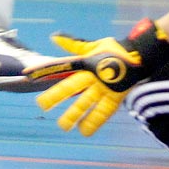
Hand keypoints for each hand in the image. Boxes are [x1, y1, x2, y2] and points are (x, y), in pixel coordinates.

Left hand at [31, 19, 168, 136]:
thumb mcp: (91, 45)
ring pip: (85, 103)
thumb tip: (54, 37)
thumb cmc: (113, 49)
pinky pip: (103, 112)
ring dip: (73, 115)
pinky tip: (84, 131)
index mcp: (85, 61)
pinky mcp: (115, 97)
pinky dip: (94, 122)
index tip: (28, 74)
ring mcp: (104, 87)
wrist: (140, 55)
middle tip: (42, 106)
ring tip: (63, 125)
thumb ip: (72, 44)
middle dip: (54, 97)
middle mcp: (92, 75)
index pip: (60, 66)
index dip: (43, 70)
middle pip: (70, 87)